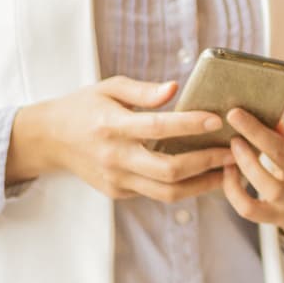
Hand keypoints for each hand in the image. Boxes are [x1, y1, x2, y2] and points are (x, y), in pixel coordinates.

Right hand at [9, 77, 233, 201]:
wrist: (49, 139)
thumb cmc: (85, 106)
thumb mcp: (109, 87)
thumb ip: (143, 90)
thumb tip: (175, 88)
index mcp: (112, 125)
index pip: (156, 127)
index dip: (189, 125)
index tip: (217, 119)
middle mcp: (115, 157)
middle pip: (168, 170)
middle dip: (206, 162)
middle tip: (234, 152)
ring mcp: (117, 180)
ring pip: (168, 192)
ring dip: (203, 183)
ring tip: (229, 170)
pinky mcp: (119, 193)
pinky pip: (157, 194)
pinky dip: (185, 187)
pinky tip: (206, 176)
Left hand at [220, 87, 283, 236]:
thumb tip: (258, 114)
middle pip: (283, 154)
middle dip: (256, 132)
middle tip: (234, 113)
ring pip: (267, 184)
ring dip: (246, 161)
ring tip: (233, 142)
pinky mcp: (275, 217)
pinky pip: (249, 207)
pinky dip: (234, 189)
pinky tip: (227, 170)